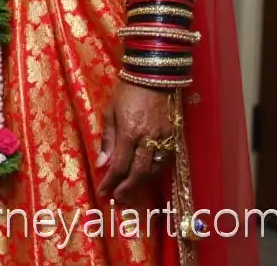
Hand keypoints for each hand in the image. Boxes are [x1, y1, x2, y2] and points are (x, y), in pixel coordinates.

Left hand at [96, 82, 173, 202]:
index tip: (103, 191)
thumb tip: (102, 163)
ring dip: (140, 184)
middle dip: (126, 189)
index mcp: (130, 132)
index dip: (110, 182)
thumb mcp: (111, 111)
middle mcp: (148, 139)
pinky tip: (145, 176)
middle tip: (117, 199)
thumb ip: (108, 139)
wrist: (153, 76)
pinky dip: (153, 172)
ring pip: (153, 171)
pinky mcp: (175, 138)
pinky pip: (164, 161)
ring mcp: (164, 140)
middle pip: (138, 174)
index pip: (119, 165)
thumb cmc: (127, 91)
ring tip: (128, 191)